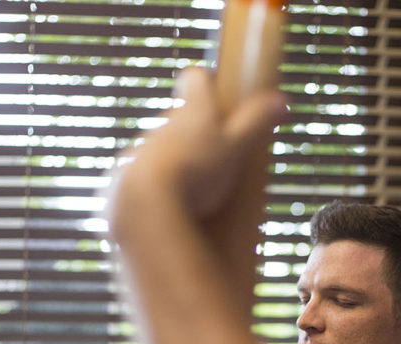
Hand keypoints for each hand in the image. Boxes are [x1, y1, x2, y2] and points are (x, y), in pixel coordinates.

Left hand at [108, 67, 286, 245]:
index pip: (196, 77)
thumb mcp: (238, 147)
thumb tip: (281, 100)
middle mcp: (158, 123)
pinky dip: (152, 188)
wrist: (145, 208)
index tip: (221, 98)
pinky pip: (138, 178)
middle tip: (216, 157)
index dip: (208, 84)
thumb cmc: (196, 174)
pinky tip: (168, 209)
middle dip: (194, 132)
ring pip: (157, 148)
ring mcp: (136, 151)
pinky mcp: (118, 180)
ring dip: (172, 162)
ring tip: (193, 192)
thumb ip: (258, 122)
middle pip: (177, 117)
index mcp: (190, 110)